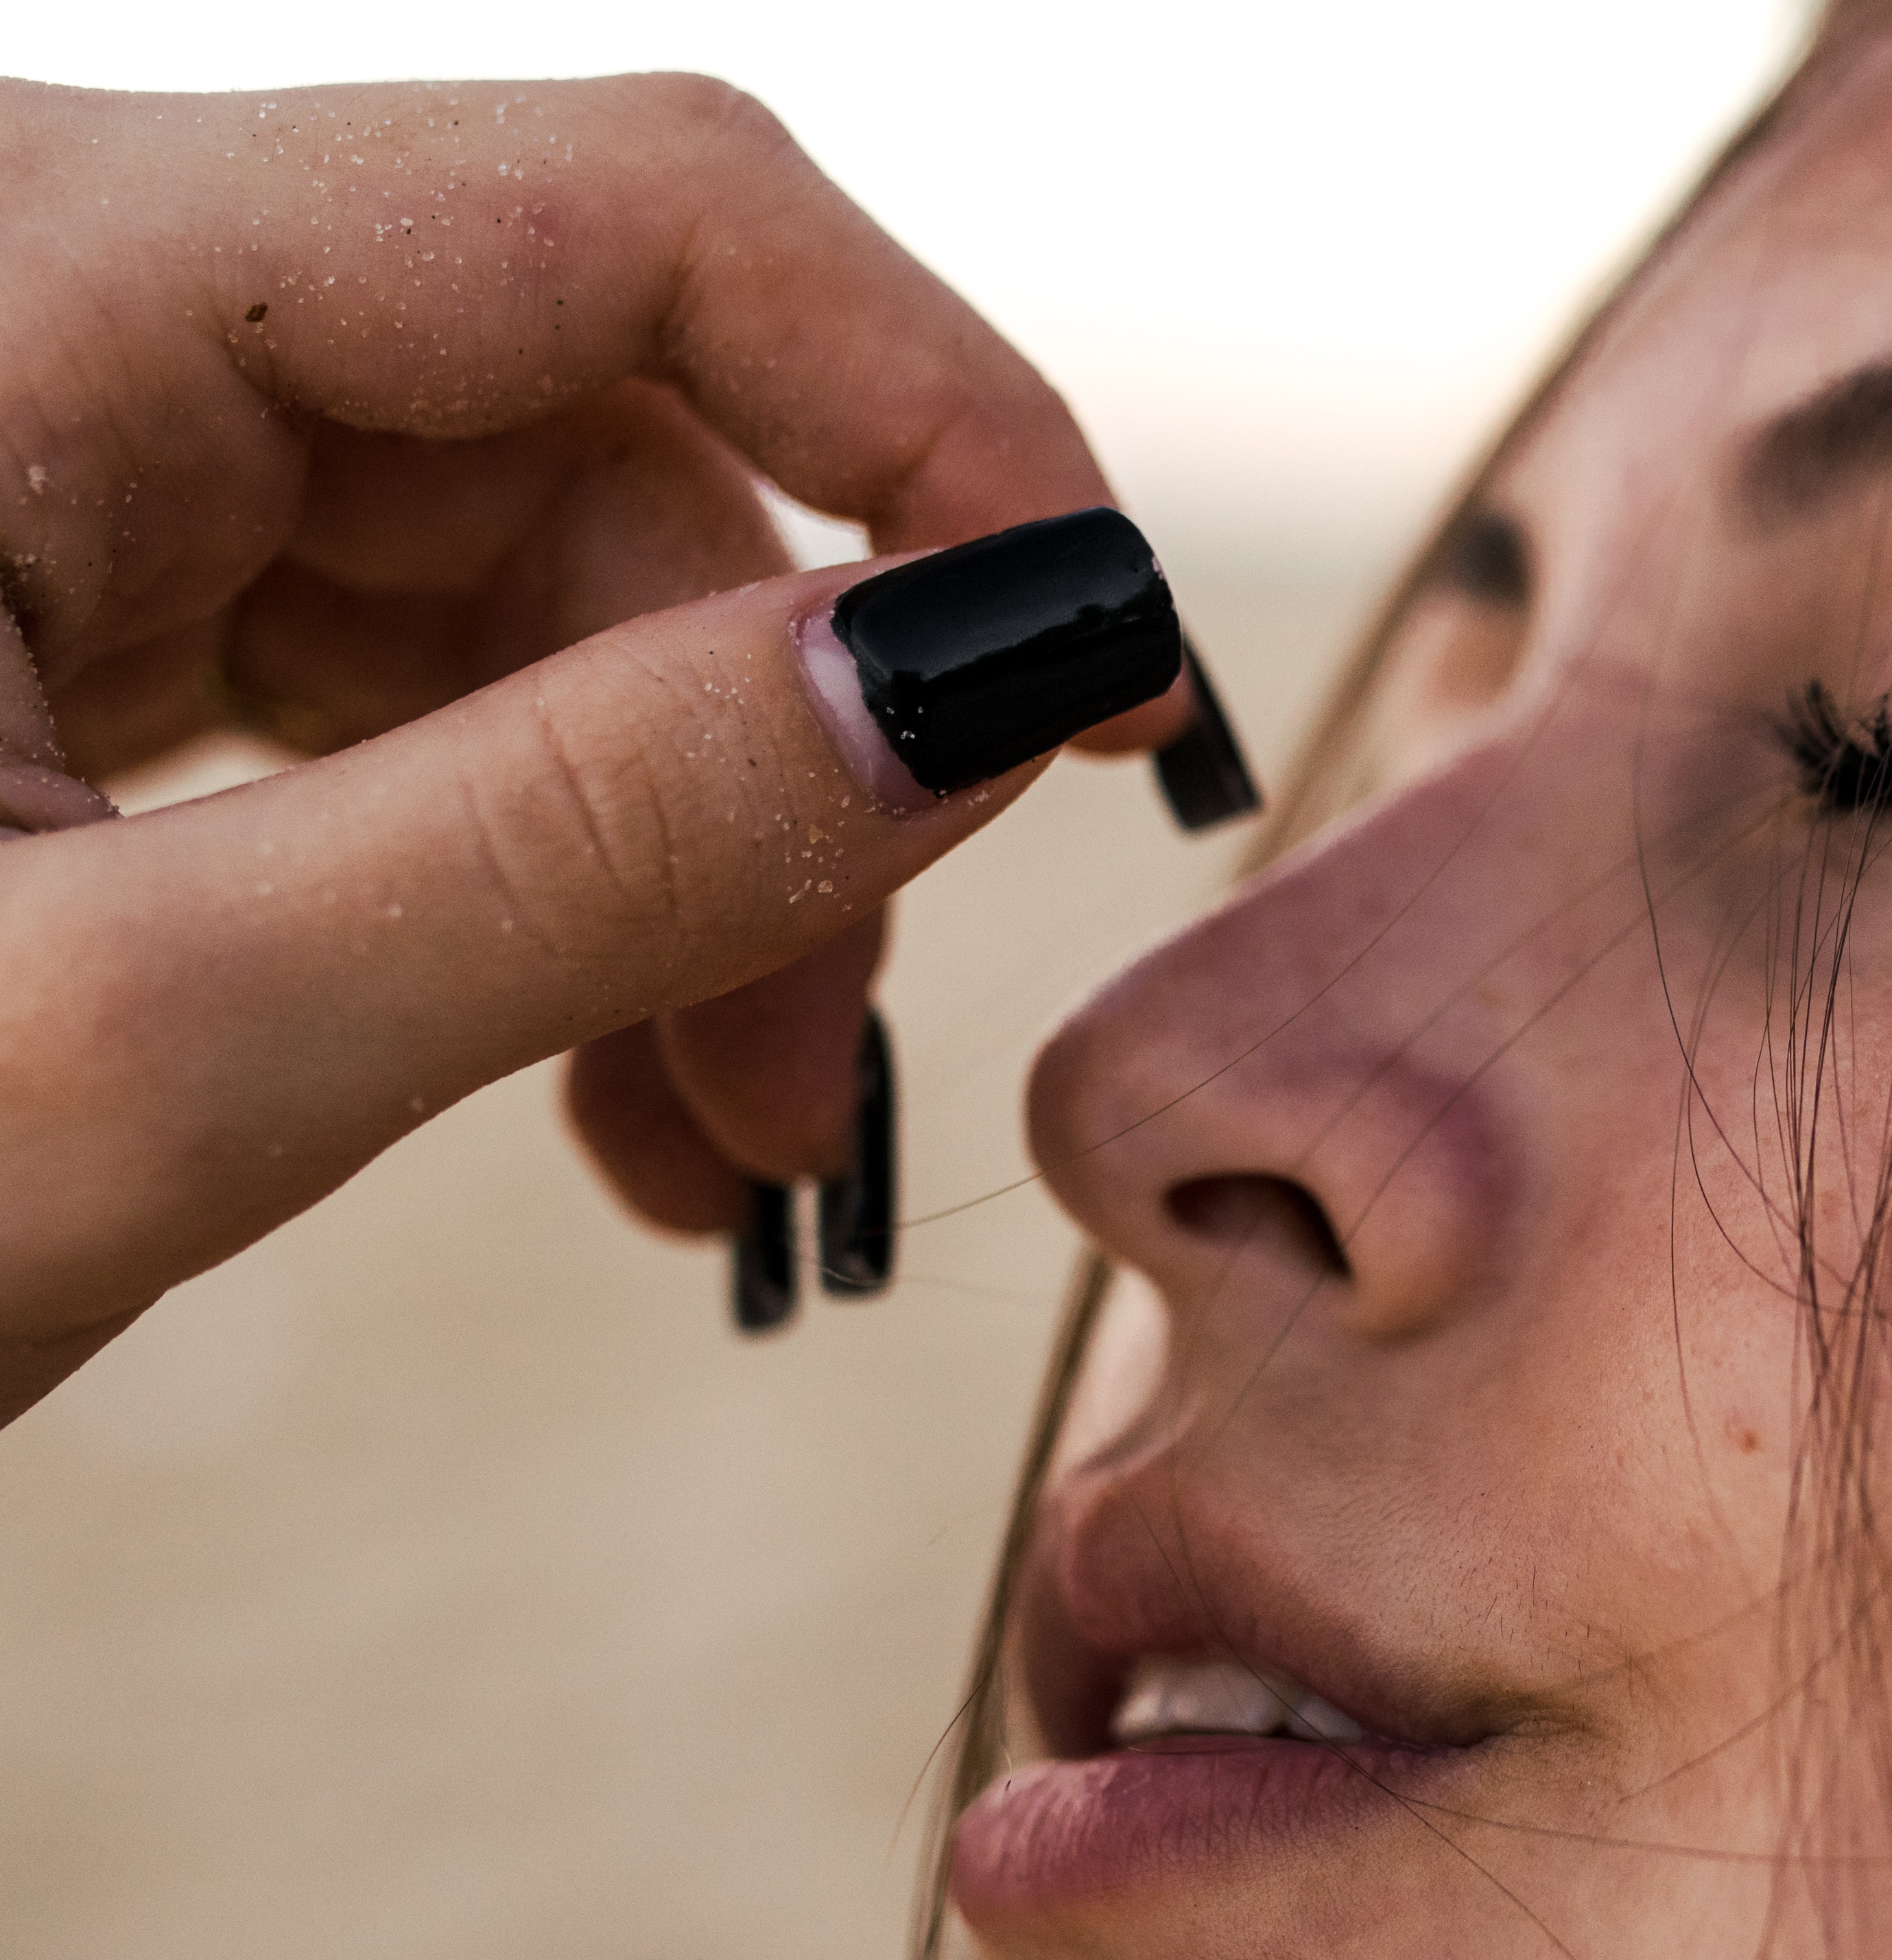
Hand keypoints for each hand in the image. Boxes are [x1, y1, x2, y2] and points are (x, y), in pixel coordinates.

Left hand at [0, 74, 1193, 1420]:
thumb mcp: (127, 1051)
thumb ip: (591, 843)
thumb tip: (1008, 672)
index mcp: (8, 268)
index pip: (638, 210)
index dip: (944, 425)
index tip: (1118, 678)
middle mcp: (35, 284)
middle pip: (598, 441)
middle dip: (769, 779)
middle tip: (817, 1100)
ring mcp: (34, 432)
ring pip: (518, 581)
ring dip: (666, 868)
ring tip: (709, 1155)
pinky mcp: (39, 575)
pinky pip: (386, 669)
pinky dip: (522, 873)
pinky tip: (582, 1075)